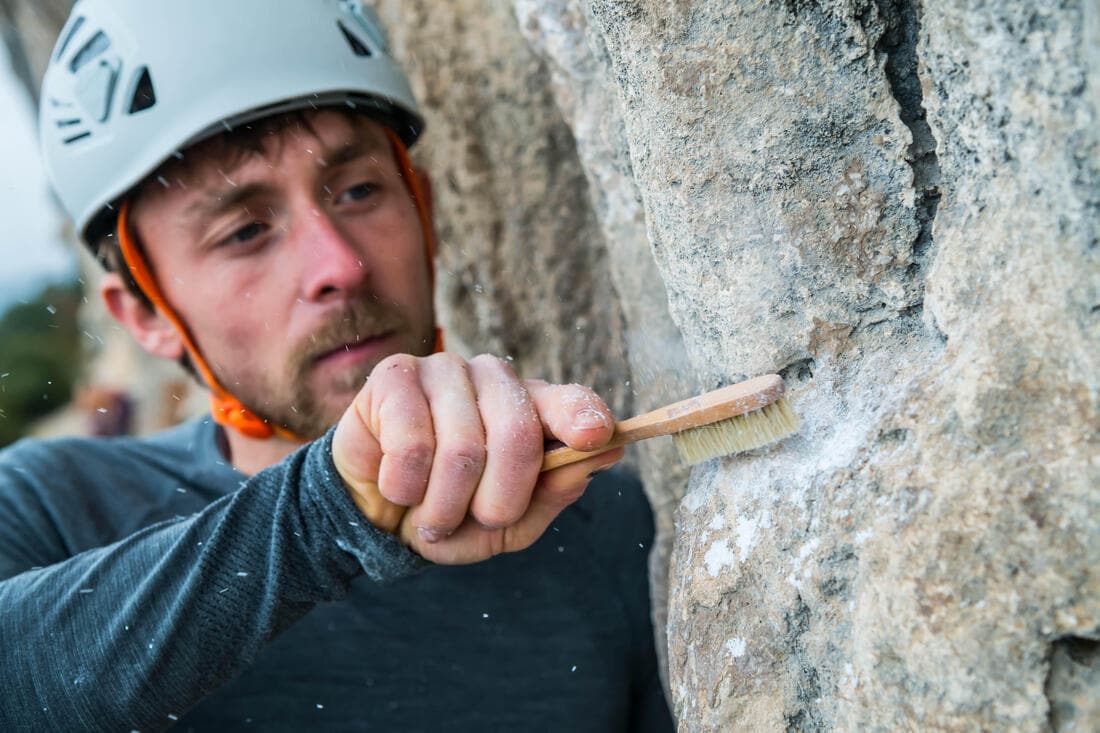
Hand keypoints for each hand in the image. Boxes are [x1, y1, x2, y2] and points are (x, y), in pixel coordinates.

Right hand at [331, 353, 623, 563]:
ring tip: (431, 513)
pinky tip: (398, 486)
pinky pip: (411, 444)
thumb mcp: (510, 524)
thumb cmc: (452, 514)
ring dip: (444, 506)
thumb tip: (608, 451)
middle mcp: (495, 379)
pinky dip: (404, 487)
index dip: (583, 416)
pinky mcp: (397, 375)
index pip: (570, 402)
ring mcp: (446, 369)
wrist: (375, 515)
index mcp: (532, 408)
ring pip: (462, 449)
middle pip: (517, 435)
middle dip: (498, 501)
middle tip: (478, 522)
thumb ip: (554, 490)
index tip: (596, 436)